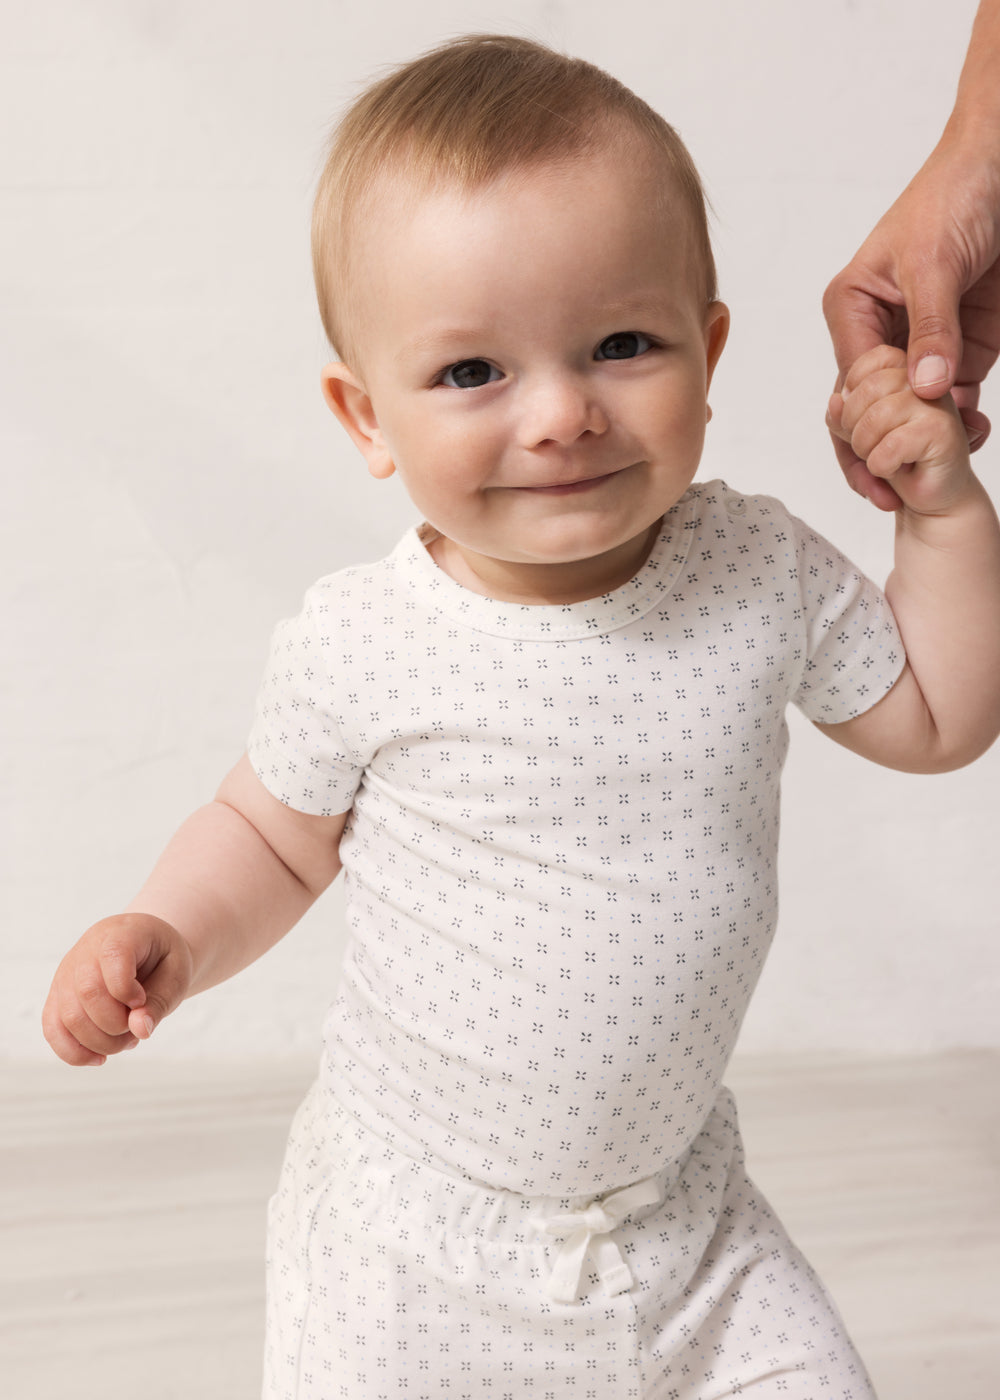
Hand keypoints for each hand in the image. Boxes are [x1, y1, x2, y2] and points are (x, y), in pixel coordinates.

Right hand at [42, 913, 193, 1065]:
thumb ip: (160, 1000)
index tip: (141, 999)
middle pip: (87, 993)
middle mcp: (85, 951)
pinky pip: (53, 1030)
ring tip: (127, 1039)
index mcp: (119, 933)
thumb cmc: (161, 960)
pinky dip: (75, 1052)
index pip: (112, 957)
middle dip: (116, 1024)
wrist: (145, 951)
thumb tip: (140, 1029)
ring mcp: (66, 974)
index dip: (127, 989)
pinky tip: (100, 1058)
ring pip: (69, 1017)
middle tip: (138, 1026)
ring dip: (101, 1042)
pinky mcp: (57, 997)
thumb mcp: (176, 973)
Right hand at [823, 141, 999, 505]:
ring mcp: (923, 343)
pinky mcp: (963, 348)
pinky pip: (955, 398)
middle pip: (875, 407)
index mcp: (853, 307)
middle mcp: (880, 331)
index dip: (861, 429)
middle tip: (893, 493)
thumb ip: (930, 330)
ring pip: (914, 410)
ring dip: (927, 440)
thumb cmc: (955, 194)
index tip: (876, 470)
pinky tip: (972, 437)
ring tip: (941, 468)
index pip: (852, 383)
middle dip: (885, 448)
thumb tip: (925, 391)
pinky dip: (962, 422)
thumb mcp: (934, 262)